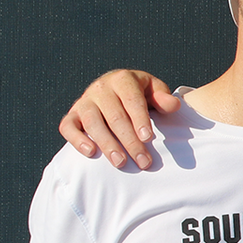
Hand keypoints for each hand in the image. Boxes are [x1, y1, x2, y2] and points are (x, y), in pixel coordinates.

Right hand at [58, 70, 178, 169]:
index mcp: (123, 79)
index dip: (140, 119)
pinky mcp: (72, 114)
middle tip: (143, 161)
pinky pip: (68, 126)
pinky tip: (90, 153)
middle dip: (130, 141)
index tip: (148, 138)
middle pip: (114, 116)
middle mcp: (101, 88)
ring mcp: (84, 101)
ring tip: (121, 163)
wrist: (114, 89)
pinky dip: (77, 139)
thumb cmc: (139, 93)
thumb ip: (162, 98)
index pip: (131, 100)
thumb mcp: (153, 90)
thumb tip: (174, 105)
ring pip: (92, 122)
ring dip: (107, 144)